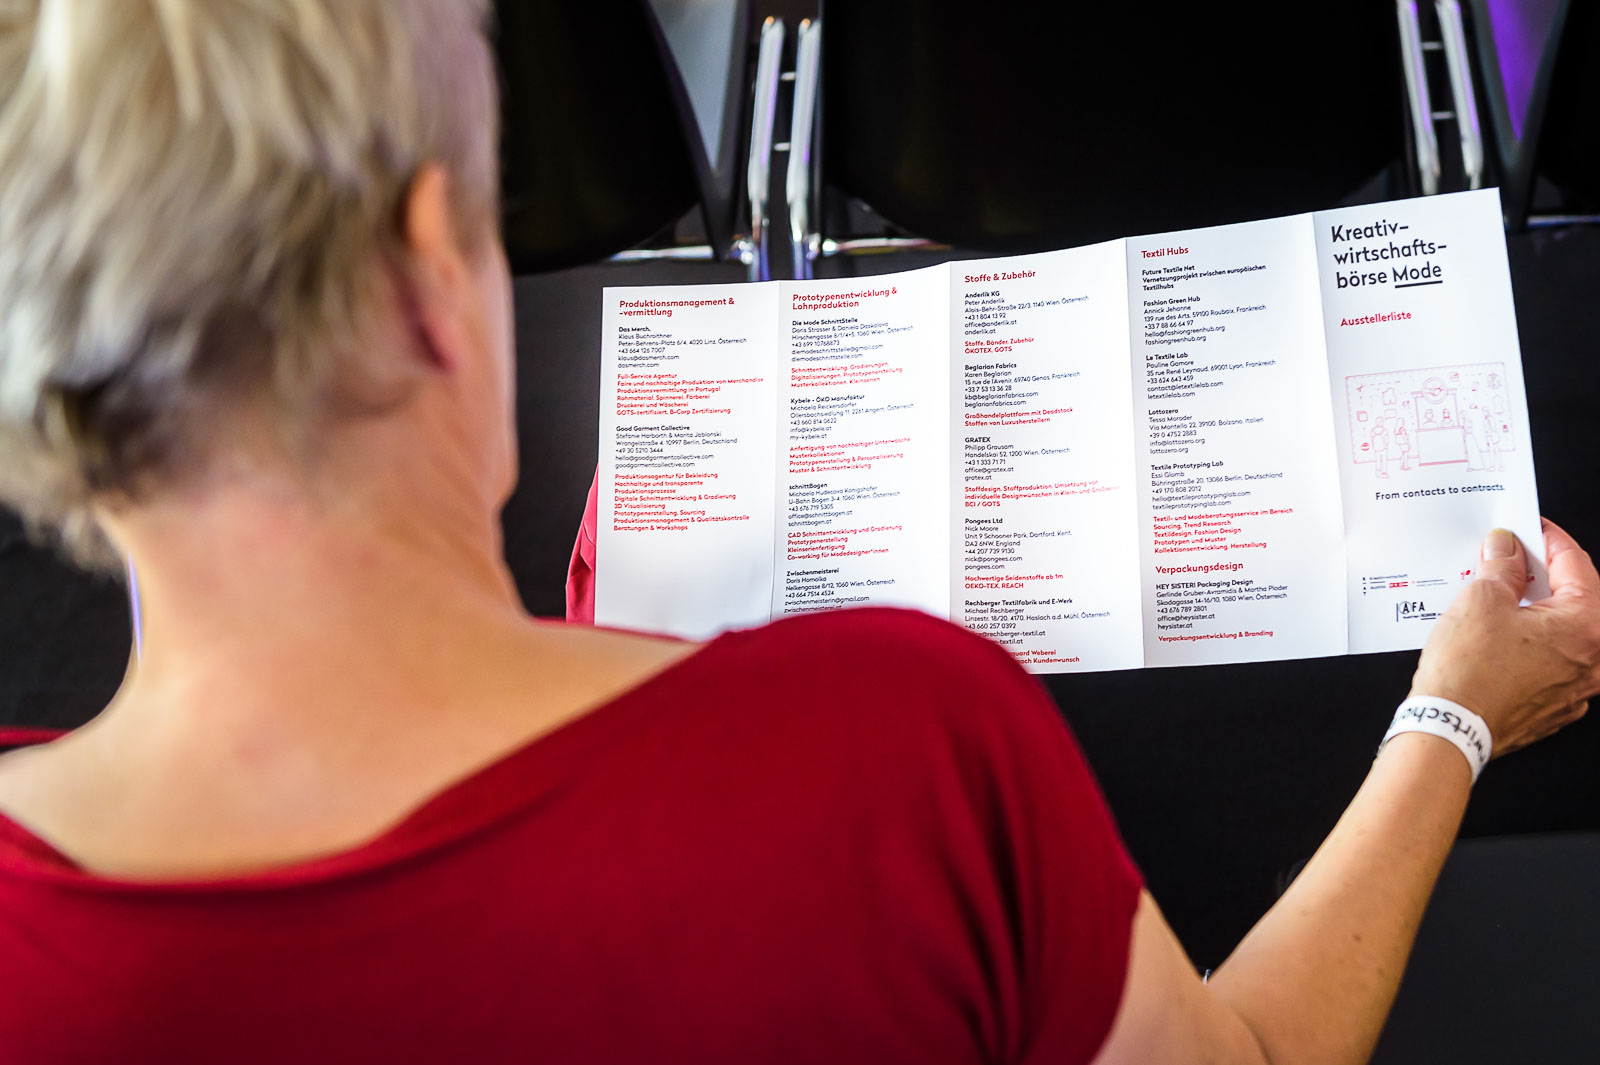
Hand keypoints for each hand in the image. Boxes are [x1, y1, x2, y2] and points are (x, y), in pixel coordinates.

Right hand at [1410, 519, 1599, 756]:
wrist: (1450, 729)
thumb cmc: (1468, 674)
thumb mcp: (1480, 599)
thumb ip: (1501, 565)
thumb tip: (1507, 548)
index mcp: (1587, 626)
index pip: (1576, 565)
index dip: (1549, 540)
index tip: (1532, 529)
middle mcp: (1594, 660)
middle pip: (1578, 599)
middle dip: (1545, 575)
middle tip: (1514, 559)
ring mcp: (1578, 687)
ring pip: (1566, 632)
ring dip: (1540, 610)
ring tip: (1504, 597)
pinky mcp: (1556, 706)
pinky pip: (1554, 662)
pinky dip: (1535, 643)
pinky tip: (1504, 636)